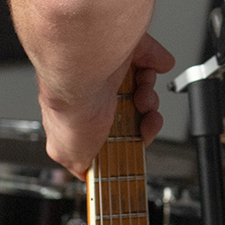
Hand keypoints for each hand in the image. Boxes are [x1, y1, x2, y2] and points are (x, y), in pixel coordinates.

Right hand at [39, 35, 173, 177]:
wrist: (84, 68)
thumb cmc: (71, 105)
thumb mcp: (68, 152)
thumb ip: (78, 162)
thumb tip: (84, 174)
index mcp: (80, 115)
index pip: (112, 130)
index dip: (129, 137)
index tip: (138, 139)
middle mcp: (95, 91)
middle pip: (132, 107)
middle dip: (144, 114)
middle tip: (144, 115)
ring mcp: (111, 70)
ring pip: (142, 85)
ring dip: (149, 92)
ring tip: (142, 93)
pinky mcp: (126, 49)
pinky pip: (151, 56)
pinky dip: (156, 61)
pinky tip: (153, 66)